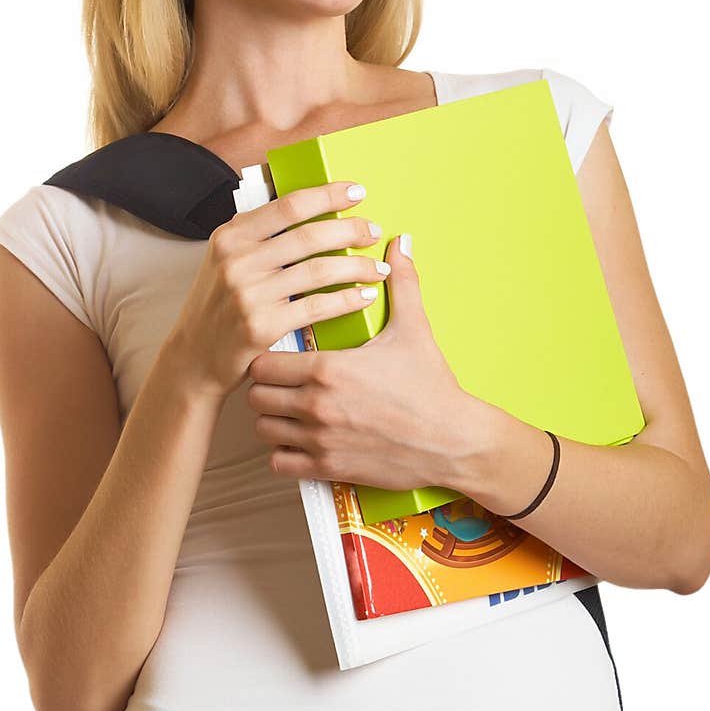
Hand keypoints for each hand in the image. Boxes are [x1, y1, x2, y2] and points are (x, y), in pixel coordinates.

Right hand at [170, 180, 392, 401]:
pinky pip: (317, 307)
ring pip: (318, 270)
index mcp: (231, 236)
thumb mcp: (227, 261)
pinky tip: (365, 296)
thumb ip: (259, 236)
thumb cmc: (220, 305)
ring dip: (357, 267)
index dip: (327, 195)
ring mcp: (248, 293)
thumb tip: (311, 208)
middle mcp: (237, 260)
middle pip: (309, 235)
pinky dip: (347, 299)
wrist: (195, 357)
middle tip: (374, 231)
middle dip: (350, 230)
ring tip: (379, 268)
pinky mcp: (261, 325)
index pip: (288, 205)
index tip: (357, 192)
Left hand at [246, 233, 487, 490]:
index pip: (263, 361)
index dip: (267, 357)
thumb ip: (401, 282)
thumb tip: (400, 242)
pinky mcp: (327, 469)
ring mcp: (319, 440)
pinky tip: (300, 440)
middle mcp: (316, 405)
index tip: (282, 356)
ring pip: (263, 430)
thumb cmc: (431, 385)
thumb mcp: (414, 329)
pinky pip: (279, 464)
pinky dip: (284, 454)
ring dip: (272, 421)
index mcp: (328, 368)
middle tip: (283, 383)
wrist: (453, 440)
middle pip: (256, 396)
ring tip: (290, 411)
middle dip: (265, 388)